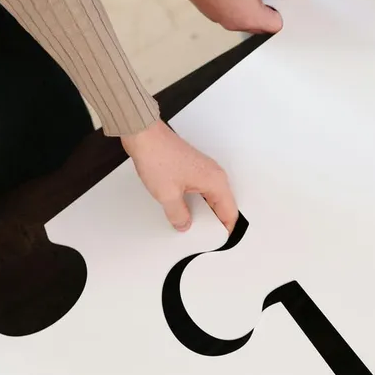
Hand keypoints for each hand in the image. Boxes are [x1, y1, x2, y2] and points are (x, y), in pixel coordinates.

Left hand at [122, 119, 238, 231]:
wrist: (144, 134)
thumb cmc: (158, 155)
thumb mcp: (167, 195)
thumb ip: (178, 215)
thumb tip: (184, 224)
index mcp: (215, 182)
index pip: (230, 213)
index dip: (224, 229)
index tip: (215, 239)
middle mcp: (214, 175)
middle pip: (222, 206)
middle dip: (212, 222)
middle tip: (200, 233)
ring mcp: (204, 171)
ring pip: (211, 198)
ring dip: (202, 211)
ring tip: (188, 221)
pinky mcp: (193, 169)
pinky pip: (201, 191)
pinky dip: (195, 201)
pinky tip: (182, 208)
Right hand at [144, 0, 303, 32]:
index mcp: (249, 19)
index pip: (275, 26)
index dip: (283, 12)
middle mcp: (233, 23)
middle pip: (259, 24)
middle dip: (267, 8)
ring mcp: (218, 17)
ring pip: (242, 16)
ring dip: (248, 3)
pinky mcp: (207, 8)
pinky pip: (227, 8)